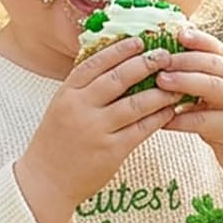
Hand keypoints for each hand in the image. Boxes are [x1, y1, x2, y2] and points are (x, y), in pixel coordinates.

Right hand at [15, 37, 182, 222]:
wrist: (46, 182)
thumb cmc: (56, 143)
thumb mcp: (61, 108)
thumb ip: (84, 89)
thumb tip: (114, 66)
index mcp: (67, 93)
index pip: (96, 63)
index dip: (120, 50)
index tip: (140, 41)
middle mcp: (81, 108)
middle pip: (118, 78)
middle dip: (145, 64)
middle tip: (165, 56)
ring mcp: (97, 130)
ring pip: (135, 103)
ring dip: (159, 92)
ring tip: (176, 83)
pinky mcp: (111, 151)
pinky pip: (141, 129)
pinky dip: (158, 118)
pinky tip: (170, 110)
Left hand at [158, 29, 222, 203]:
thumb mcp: (221, 92)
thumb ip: (201, 76)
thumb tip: (165, 57)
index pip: (217, 49)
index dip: (198, 39)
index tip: (177, 33)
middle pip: (213, 64)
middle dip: (185, 59)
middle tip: (160, 60)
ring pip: (212, 87)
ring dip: (185, 81)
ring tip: (161, 81)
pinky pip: (203, 121)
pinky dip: (181, 120)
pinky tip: (163, 120)